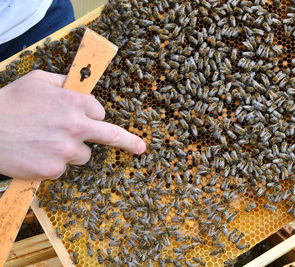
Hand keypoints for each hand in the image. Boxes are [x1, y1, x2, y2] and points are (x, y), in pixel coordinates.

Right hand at [0, 70, 145, 179]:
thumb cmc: (10, 102)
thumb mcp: (38, 80)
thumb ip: (65, 83)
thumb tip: (80, 84)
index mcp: (75, 103)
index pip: (101, 113)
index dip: (93, 116)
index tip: (90, 119)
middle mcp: (76, 127)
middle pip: (112, 136)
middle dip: (129, 141)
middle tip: (141, 148)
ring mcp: (66, 150)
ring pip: (83, 155)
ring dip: (72, 150)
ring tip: (45, 142)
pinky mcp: (54, 169)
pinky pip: (63, 168)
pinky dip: (54, 163)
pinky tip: (36, 153)